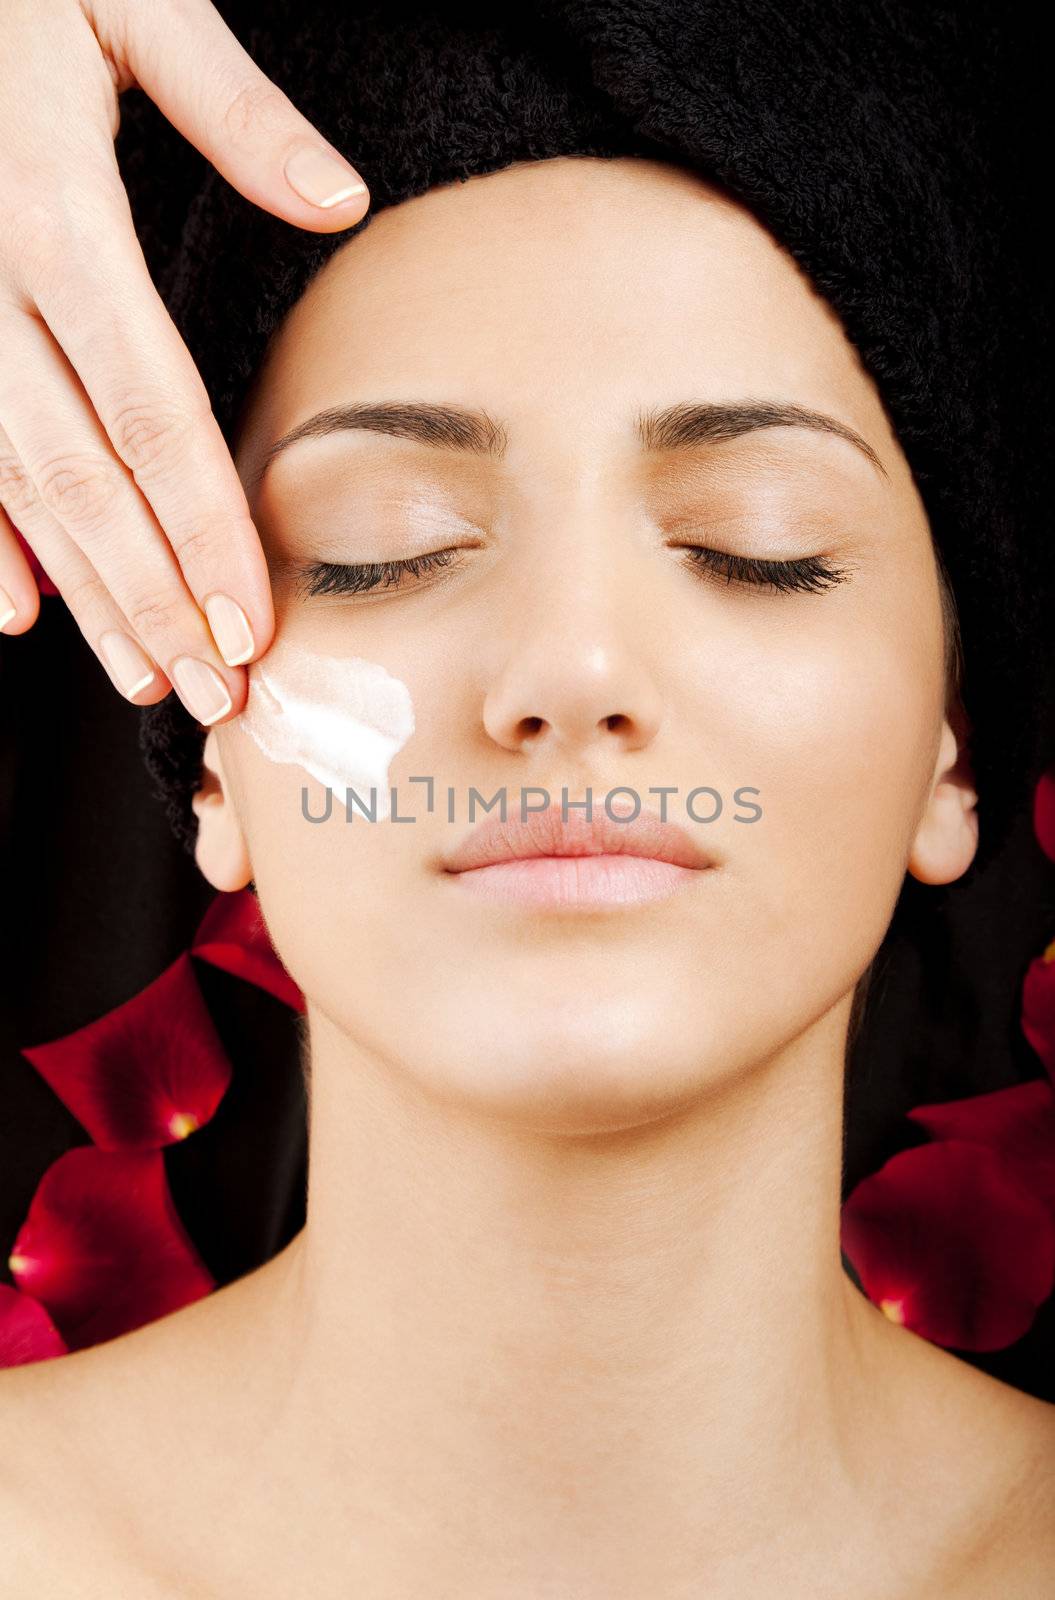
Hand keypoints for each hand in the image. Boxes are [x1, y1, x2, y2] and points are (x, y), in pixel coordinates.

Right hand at [0, 0, 369, 724]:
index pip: (148, 410)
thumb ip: (231, 103)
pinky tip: (21, 610)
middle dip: (151, 597)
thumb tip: (336, 196)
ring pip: (12, 486)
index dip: (201, 528)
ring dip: (82, 592)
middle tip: (209, 690)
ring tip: (142, 677)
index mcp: (54, 216)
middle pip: (81, 477)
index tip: (249, 620)